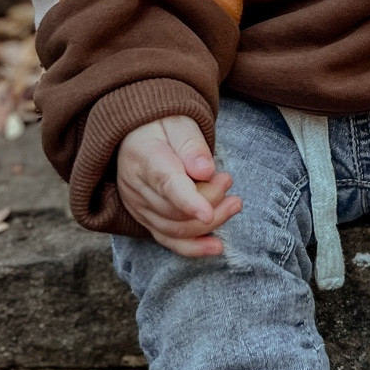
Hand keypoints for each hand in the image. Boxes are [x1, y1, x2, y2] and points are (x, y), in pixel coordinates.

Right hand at [117, 115, 240, 256]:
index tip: (208, 214)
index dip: (189, 201)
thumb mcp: (179, 123)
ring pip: (175, 229)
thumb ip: (192, 146)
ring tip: (233, 203)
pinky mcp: (145, 218)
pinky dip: (193, 247)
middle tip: (228, 181)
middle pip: (176, 210)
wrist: (136, 133)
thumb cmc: (162, 124)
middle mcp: (136, 187)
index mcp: (145, 158)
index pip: (167, 184)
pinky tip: (216, 247)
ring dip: (210, 222)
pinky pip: (167, 240)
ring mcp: (138, 206)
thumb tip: (206, 171)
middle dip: (211, 201)